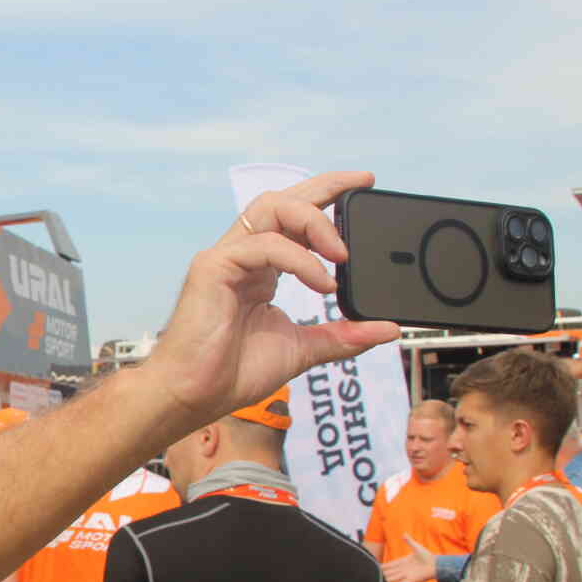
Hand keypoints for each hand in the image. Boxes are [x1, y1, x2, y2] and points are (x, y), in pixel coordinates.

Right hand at [143, 172, 398, 430]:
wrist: (194, 395)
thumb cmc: (233, 372)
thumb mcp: (302, 349)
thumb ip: (343, 335)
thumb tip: (387, 329)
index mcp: (262, 269)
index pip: (294, 218)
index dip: (327, 197)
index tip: (363, 188)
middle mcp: (243, 255)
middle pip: (282, 199)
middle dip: (324, 187)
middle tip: (361, 186)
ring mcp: (226, 258)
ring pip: (270, 208)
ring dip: (314, 222)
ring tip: (342, 254)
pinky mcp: (213, 268)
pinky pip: (264, 245)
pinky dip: (299, 259)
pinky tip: (321, 282)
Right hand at [380, 533, 435, 581]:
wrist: (436, 564)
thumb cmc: (427, 556)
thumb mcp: (416, 547)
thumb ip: (409, 541)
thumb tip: (403, 534)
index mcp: (403, 562)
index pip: (391, 564)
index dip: (384, 566)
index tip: (376, 567)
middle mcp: (403, 569)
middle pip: (391, 572)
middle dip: (383, 574)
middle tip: (374, 575)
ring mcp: (407, 575)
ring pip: (394, 578)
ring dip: (388, 580)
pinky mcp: (412, 580)